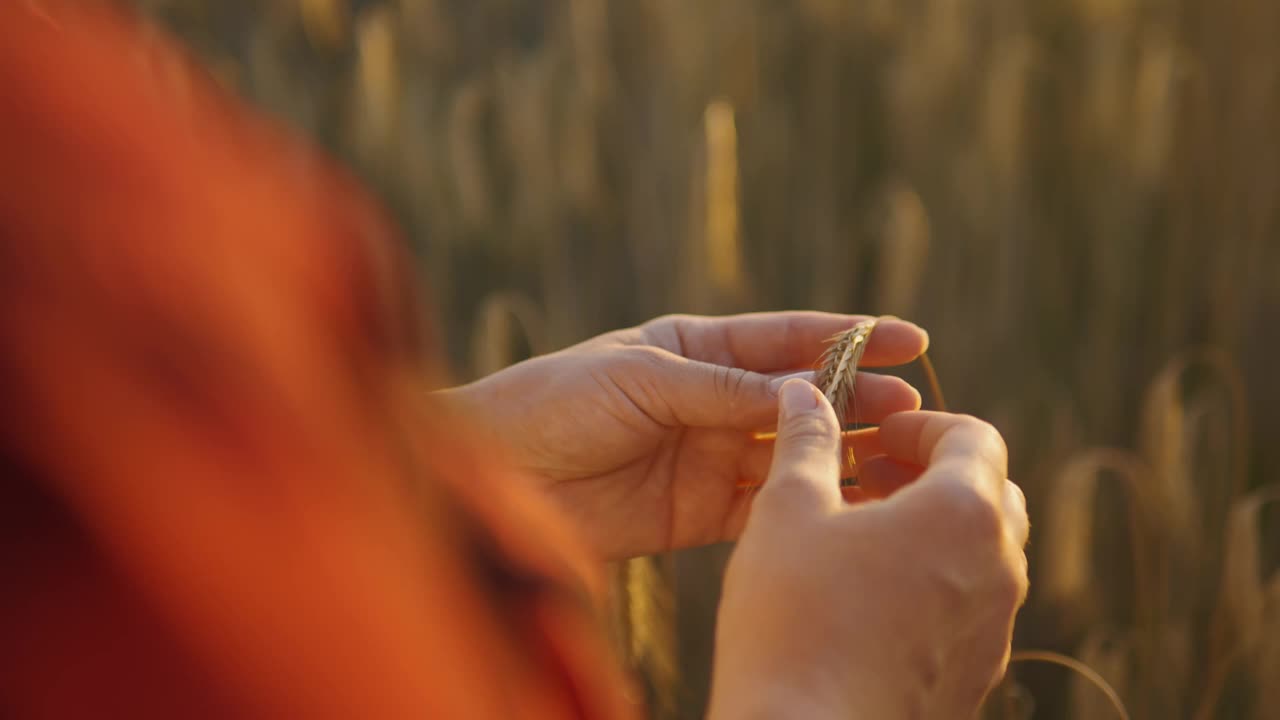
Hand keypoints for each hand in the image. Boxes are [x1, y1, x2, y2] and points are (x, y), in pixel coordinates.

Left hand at [442, 312, 926, 558]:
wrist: (496, 474)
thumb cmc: (554, 402)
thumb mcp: (641, 377)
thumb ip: (723, 390)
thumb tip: (807, 395)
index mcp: (694, 348)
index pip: (785, 340)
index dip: (848, 339)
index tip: (908, 338)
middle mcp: (710, 401)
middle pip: (799, 400)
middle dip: (856, 401)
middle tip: (912, 409)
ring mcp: (708, 457)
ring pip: (790, 455)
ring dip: (840, 456)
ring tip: (895, 459)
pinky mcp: (698, 513)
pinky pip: (764, 506)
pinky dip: (803, 504)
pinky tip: (845, 504)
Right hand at [708, 382, 1028, 719]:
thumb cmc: (793, 620)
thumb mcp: (787, 512)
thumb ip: (806, 442)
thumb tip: (804, 390)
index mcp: (965, 515)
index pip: (975, 438)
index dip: (922, 424)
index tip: (873, 434)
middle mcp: (999, 572)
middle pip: (990, 494)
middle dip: (932, 473)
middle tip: (867, 475)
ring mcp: (993, 632)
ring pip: (982, 555)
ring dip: (932, 527)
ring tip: (859, 533)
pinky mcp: (974, 679)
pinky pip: (968, 609)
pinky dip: (932, 580)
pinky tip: (865, 595)